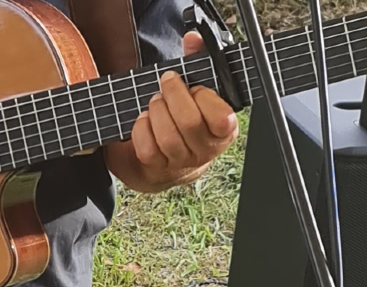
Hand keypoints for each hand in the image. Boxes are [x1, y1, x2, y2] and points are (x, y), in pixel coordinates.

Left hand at [106, 31, 240, 192]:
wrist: (168, 158)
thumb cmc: (187, 116)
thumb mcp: (198, 89)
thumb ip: (199, 60)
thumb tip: (193, 39)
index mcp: (225, 130)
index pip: (221, 116)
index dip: (203, 96)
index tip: (194, 86)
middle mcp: (206, 150)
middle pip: (189, 122)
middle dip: (173, 95)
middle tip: (166, 84)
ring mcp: (182, 162)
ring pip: (167, 136)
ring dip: (156, 111)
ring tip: (155, 101)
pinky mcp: (158, 168)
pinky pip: (147, 148)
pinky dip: (141, 129)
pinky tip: (144, 120)